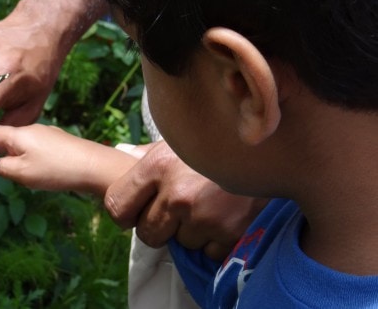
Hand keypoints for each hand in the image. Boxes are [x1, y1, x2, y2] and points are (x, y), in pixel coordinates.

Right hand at [0, 124, 137, 196]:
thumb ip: (4, 168)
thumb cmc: (55, 169)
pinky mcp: (60, 142)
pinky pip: (36, 146)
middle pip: (7, 136)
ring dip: (12, 153)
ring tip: (10, 169)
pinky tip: (33, 168)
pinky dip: (27, 155)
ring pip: (22, 142)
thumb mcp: (22, 173)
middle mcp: (33, 129)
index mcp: (19, 133)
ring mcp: (48, 134)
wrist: (95, 166)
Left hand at [105, 140, 268, 260]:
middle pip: (147, 233)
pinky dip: (216, 240)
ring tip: (210, 204)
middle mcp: (177, 193)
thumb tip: (121, 153)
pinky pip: (208, 252)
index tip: (136, 212)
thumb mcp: (179, 139)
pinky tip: (227, 214)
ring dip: (192, 231)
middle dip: (160, 226)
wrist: (274, 146)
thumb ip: (149, 152)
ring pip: (180, 243)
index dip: (126, 213)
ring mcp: (205, 216)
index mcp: (157, 165)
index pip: (117, 206)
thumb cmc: (218, 141)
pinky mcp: (230, 234)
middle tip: (180, 208)